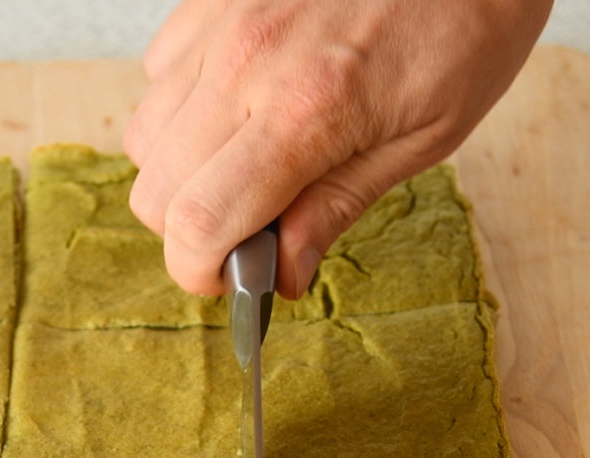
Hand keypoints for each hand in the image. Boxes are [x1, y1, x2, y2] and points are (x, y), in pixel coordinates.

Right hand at [125, 0, 552, 297]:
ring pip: (144, 137)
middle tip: (240, 225)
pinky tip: (235, 104)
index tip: (226, 277)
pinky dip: (182, 109)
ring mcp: (221, 23)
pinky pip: (157, 74)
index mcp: (305, 114)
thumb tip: (282, 275)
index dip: (198, 271)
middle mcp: (246, 64)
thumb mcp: (425, 136)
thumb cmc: (467, 19)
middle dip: (188, 229)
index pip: (198, 223)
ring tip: (240, 160)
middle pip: (154, 191)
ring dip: (180, 171)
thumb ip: (337, 208)